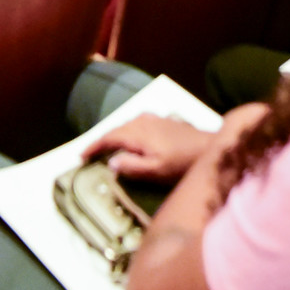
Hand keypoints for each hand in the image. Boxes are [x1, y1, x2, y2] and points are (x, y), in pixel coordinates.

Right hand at [84, 115, 219, 181]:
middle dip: (101, 141)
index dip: (93, 146)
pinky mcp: (162, 120)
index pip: (108, 137)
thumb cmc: (182, 162)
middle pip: (115, 129)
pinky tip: (129, 141)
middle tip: (89, 155)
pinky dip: (126, 133)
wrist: (209, 148)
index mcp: (137, 132)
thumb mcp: (156, 170)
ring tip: (105, 149)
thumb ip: (132, 166)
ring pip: (125, 126)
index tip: (80, 157)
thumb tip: (111, 162)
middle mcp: (142, 120)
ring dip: (114, 136)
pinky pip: (136, 125)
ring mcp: (153, 118)